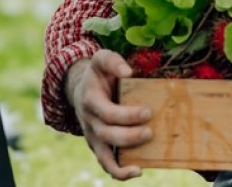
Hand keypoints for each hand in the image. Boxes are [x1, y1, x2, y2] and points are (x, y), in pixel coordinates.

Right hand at [64, 50, 152, 179]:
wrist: (81, 89)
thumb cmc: (98, 75)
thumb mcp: (101, 59)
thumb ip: (113, 61)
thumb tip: (128, 71)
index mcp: (90, 100)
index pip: (107, 113)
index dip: (127, 115)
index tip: (148, 112)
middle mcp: (89, 121)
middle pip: (106, 134)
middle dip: (129, 136)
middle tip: (150, 131)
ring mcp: (92, 136)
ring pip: (103, 155)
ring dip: (123, 160)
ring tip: (141, 163)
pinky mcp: (98, 147)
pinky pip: (105, 164)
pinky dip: (119, 172)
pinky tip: (137, 171)